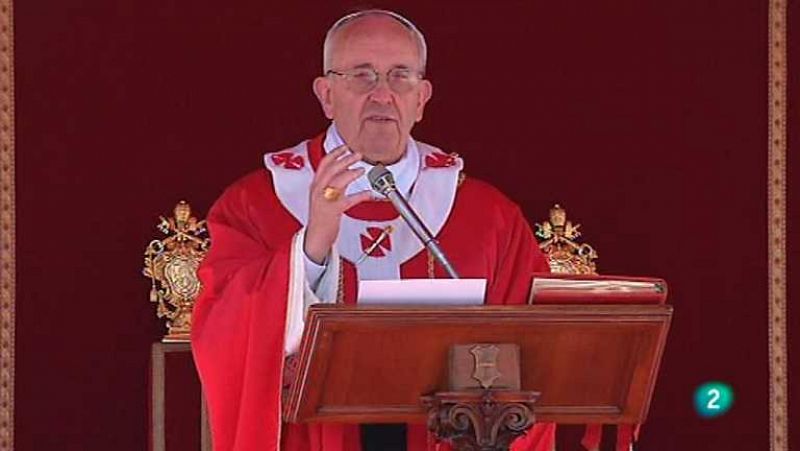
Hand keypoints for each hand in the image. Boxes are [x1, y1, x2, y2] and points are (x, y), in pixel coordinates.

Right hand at [304, 145, 371, 263]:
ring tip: (361, 170)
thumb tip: (346, 170)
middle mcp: (318, 190)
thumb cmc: (322, 217)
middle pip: (331, 169)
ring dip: (350, 173)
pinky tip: (368, 193)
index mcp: (316, 185)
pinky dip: (360, 196)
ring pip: (337, 181)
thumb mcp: (324, 196)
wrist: (316, 236)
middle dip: (345, 159)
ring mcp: (324, 200)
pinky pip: (348, 200)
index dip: (335, 153)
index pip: (324, 163)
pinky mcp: (332, 211)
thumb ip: (333, 183)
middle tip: (358, 154)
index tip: (346, 146)